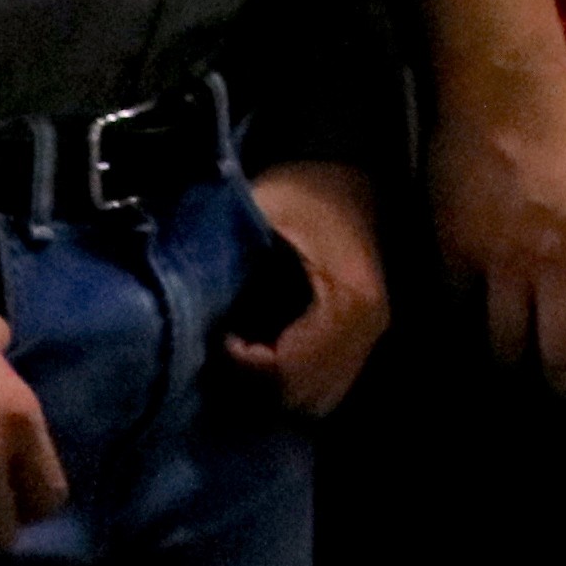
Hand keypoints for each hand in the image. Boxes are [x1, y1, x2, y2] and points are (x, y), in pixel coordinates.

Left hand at [223, 160, 391, 416]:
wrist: (350, 166)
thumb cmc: (306, 187)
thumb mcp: (264, 213)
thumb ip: (232, 263)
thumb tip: (194, 318)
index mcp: (351, 302)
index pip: (289, 372)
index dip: (243, 367)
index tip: (217, 337)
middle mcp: (369, 329)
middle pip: (304, 396)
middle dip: (255, 386)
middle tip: (224, 356)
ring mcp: (371, 335)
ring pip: (317, 398)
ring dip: (274, 391)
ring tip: (243, 359)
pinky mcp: (364, 334)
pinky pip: (327, 385)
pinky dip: (292, 383)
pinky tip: (265, 356)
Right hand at [429, 59, 565, 396]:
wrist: (505, 93)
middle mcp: (554, 263)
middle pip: (559, 353)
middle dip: (563, 383)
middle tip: (563, 391)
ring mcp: (500, 262)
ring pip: (504, 344)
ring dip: (514, 365)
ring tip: (517, 370)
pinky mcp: (454, 253)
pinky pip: (458, 309)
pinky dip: (466, 327)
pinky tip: (472, 334)